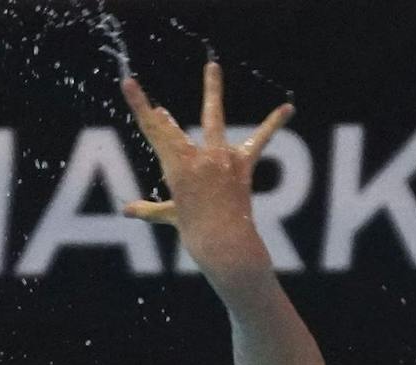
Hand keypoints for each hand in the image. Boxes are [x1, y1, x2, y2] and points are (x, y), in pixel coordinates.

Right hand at [120, 62, 292, 277]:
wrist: (226, 245)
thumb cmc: (195, 234)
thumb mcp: (170, 217)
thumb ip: (149, 210)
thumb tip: (127, 210)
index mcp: (175, 169)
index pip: (153, 131)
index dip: (140, 105)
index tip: (130, 83)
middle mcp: (196, 159)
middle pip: (173, 127)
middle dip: (163, 115)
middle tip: (158, 104)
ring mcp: (220, 160)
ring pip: (212, 119)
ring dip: (212, 91)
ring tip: (212, 67)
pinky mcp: (242, 165)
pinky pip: (259, 139)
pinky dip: (273, 123)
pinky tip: (288, 108)